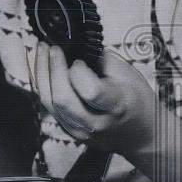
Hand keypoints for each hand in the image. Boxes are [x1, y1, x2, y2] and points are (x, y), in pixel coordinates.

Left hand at [32, 42, 157, 157]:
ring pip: (49, 102)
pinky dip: (43, 85)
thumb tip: (75, 48)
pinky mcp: (68, 131)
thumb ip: (101, 61)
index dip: (79, 71)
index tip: (78, 58)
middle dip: (52, 68)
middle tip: (51, 48)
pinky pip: (48, 106)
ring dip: (42, 74)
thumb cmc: (137, 103)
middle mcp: (96, 122)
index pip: (90, 91)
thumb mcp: (129, 76)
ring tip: (42, 52)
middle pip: (63, 98)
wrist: (140, 133)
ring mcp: (80, 130)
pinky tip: (44, 69)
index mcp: (117, 106)